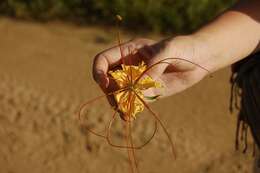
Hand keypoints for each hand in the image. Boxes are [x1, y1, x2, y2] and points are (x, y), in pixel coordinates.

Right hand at [93, 36, 210, 102]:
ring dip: (117, 103)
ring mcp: (136, 81)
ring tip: (124, 112)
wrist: (198, 60)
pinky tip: (129, 116)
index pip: (103, 60)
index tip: (105, 83)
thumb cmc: (183, 48)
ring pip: (118, 93)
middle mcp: (129, 67)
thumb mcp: (169, 50)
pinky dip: (128, 110)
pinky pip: (132, 102)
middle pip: (107, 80)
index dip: (98, 72)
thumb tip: (139, 86)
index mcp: (128, 52)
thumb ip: (154, 65)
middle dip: (109, 91)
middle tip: (118, 100)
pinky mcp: (146, 93)